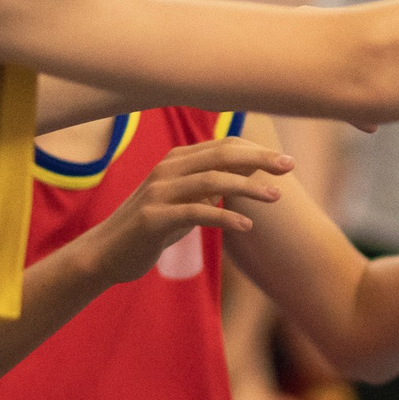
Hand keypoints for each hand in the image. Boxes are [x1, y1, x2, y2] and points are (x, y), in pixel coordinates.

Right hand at [83, 138, 292, 283]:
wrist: (108, 253)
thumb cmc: (155, 225)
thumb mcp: (188, 200)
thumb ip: (214, 183)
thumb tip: (251, 167)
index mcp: (177, 161)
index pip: (223, 146)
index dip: (256, 151)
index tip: (286, 162)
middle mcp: (167, 170)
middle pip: (220, 156)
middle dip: (258, 159)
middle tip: (290, 166)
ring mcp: (158, 192)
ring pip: (210, 181)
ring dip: (247, 187)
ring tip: (275, 196)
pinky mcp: (153, 218)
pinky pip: (194, 213)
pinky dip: (223, 217)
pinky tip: (247, 226)